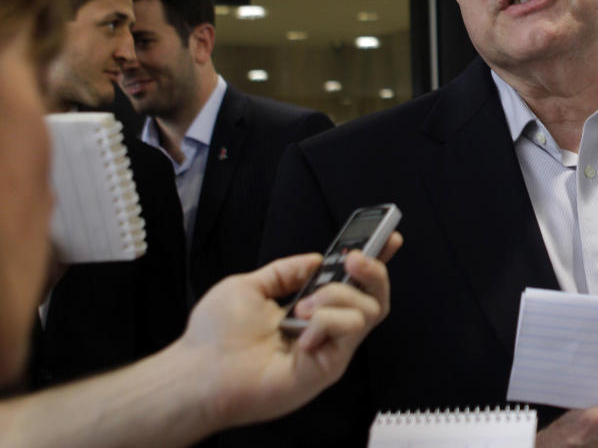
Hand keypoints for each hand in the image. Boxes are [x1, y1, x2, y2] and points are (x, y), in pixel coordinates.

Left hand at [173, 232, 400, 429]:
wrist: (198, 373)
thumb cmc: (214, 338)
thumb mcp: (249, 286)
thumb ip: (285, 272)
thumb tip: (315, 259)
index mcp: (308, 308)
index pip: (352, 283)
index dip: (374, 261)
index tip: (388, 236)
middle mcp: (325, 327)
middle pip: (375, 296)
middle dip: (373, 269)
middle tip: (352, 259)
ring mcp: (330, 347)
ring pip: (368, 309)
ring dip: (336, 297)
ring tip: (301, 309)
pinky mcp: (330, 365)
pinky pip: (350, 330)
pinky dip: (327, 321)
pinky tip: (300, 333)